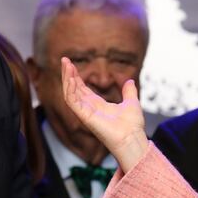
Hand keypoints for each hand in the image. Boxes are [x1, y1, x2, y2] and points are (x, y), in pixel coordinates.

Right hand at [61, 57, 147, 171]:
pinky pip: (72, 101)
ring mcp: (85, 113)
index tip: (71, 64)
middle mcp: (89, 109)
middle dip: (68, 74)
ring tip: (66, 64)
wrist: (133, 137)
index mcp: (98, 105)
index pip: (82, 88)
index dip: (76, 76)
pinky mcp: (84, 116)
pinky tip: (70, 78)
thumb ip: (129, 92)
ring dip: (67, 79)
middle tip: (64, 59)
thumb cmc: (132, 126)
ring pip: (70, 94)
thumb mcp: (131, 103)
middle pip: (73, 89)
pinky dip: (70, 89)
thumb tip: (130, 81)